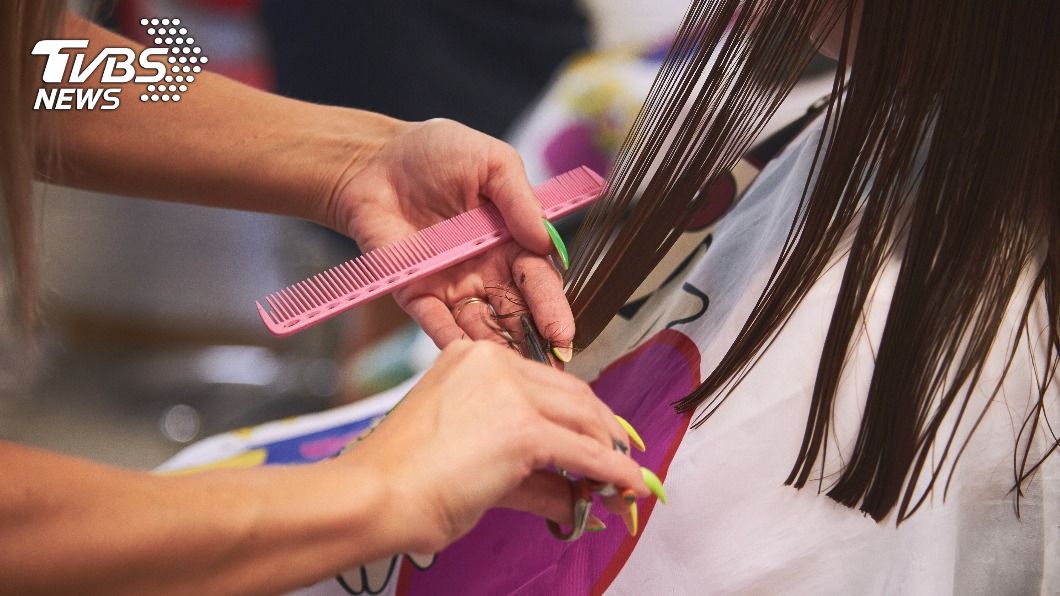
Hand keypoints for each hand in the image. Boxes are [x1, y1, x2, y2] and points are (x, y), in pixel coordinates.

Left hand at [323, 118, 574, 352]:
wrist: (377, 158)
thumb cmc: (439, 152)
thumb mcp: (493, 162)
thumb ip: (520, 199)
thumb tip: (545, 240)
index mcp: (512, 242)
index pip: (538, 281)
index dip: (552, 308)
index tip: (564, 334)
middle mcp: (486, 271)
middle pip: (515, 313)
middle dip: (532, 341)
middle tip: (548, 367)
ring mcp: (451, 285)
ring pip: (479, 326)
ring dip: (496, 348)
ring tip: (510, 369)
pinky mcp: (414, 291)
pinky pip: (433, 322)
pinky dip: (449, 339)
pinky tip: (465, 355)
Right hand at [336, 340, 648, 553]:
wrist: (376, 495)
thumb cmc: (405, 479)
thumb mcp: (472, 457)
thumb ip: (529, 471)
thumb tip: (574, 492)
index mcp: (473, 357)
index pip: (543, 380)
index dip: (576, 410)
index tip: (594, 433)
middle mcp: (493, 362)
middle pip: (571, 392)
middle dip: (601, 427)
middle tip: (618, 454)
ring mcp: (510, 392)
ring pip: (584, 417)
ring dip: (610, 449)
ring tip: (622, 476)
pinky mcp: (524, 430)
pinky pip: (586, 453)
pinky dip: (615, 471)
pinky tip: (629, 485)